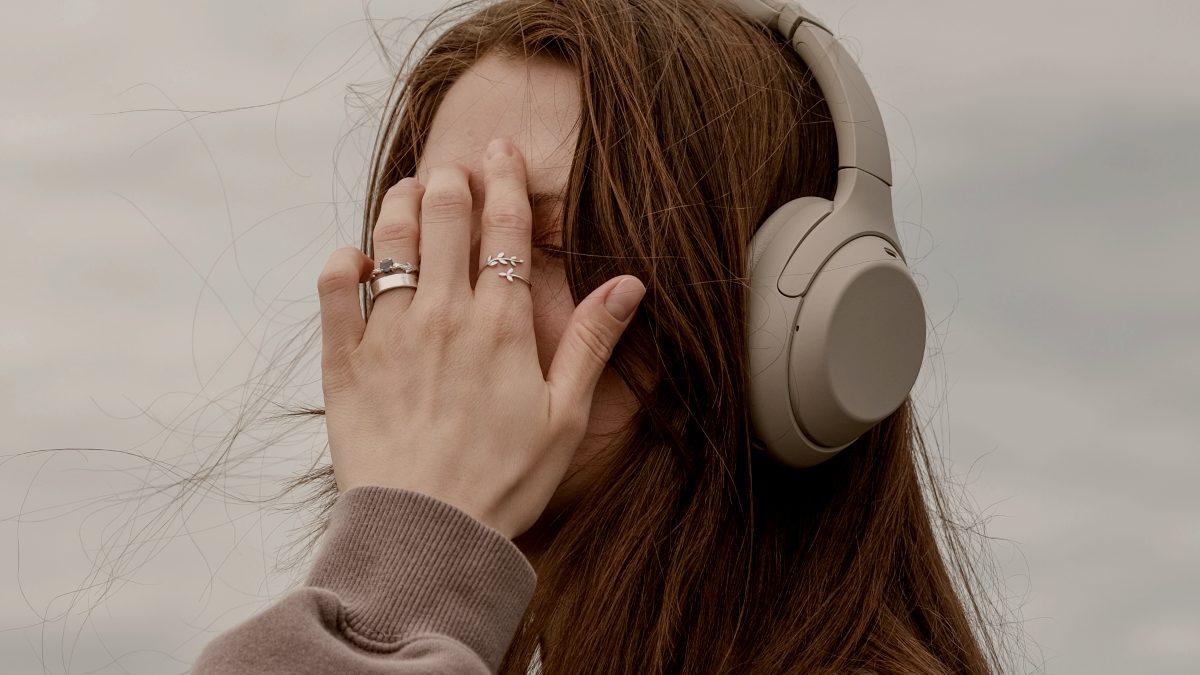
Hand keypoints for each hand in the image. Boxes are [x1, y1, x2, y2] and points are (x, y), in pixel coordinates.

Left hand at [315, 137, 645, 538]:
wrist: (428, 533)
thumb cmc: (505, 479)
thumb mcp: (565, 414)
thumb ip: (591, 341)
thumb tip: (630, 284)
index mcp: (500, 324)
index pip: (503, 228)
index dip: (504, 180)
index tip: (499, 151)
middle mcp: (443, 314)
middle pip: (443, 216)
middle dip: (450, 180)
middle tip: (454, 170)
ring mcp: (389, 333)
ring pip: (390, 240)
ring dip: (399, 205)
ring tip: (408, 190)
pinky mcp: (345, 360)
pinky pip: (334, 290)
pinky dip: (342, 262)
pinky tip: (355, 256)